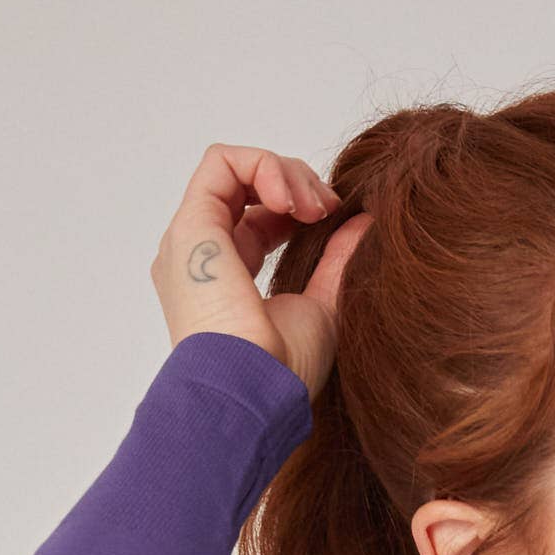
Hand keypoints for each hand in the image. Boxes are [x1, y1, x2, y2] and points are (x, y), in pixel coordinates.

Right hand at [150, 142, 372, 400]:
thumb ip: (337, 261)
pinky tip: (291, 201)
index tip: (332, 221)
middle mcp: (203, 257)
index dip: (299, 208)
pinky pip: (222, 162)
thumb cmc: (283, 372)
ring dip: (284, 173)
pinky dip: (264, 166)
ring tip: (313, 208)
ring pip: (236, 170)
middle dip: (295, 184)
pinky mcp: (192, 225)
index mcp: (226, 282)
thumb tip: (363, 223)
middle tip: (328, 209)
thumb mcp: (323, 308)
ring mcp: (193, 240)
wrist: (254, 391)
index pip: (260, 221)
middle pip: (246, 189)